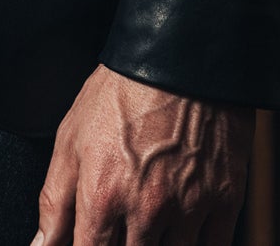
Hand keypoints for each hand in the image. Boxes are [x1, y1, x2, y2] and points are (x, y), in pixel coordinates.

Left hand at [32, 64, 254, 245]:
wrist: (180, 53)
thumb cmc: (122, 91)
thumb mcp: (72, 138)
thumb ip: (54, 201)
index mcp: (102, 198)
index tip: (97, 239)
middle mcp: (146, 210)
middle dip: (125, 244)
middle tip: (126, 221)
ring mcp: (189, 207)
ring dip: (160, 244)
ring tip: (153, 218)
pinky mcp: (225, 198)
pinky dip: (199, 243)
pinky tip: (185, 225)